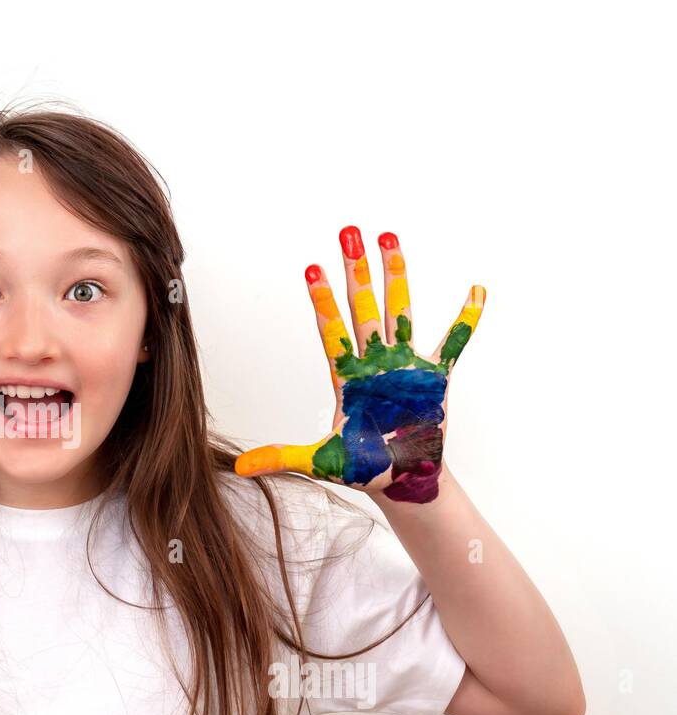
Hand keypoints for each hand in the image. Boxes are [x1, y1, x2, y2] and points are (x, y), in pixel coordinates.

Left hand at [234, 226, 484, 503]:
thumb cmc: (363, 468)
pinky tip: (476, 290)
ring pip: (399, 311)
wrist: (400, 481)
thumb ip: (281, 457)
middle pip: (362, 307)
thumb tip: (239, 467)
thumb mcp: (320, 462)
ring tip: (388, 237)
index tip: (312, 268)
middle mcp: (374, 362)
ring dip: (395, 275)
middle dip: (356, 272)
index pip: (331, 330)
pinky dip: (466, 320)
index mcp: (347, 377)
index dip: (322, 301)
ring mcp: (405, 366)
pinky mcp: (435, 378)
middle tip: (348, 232)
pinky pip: (454, 343)